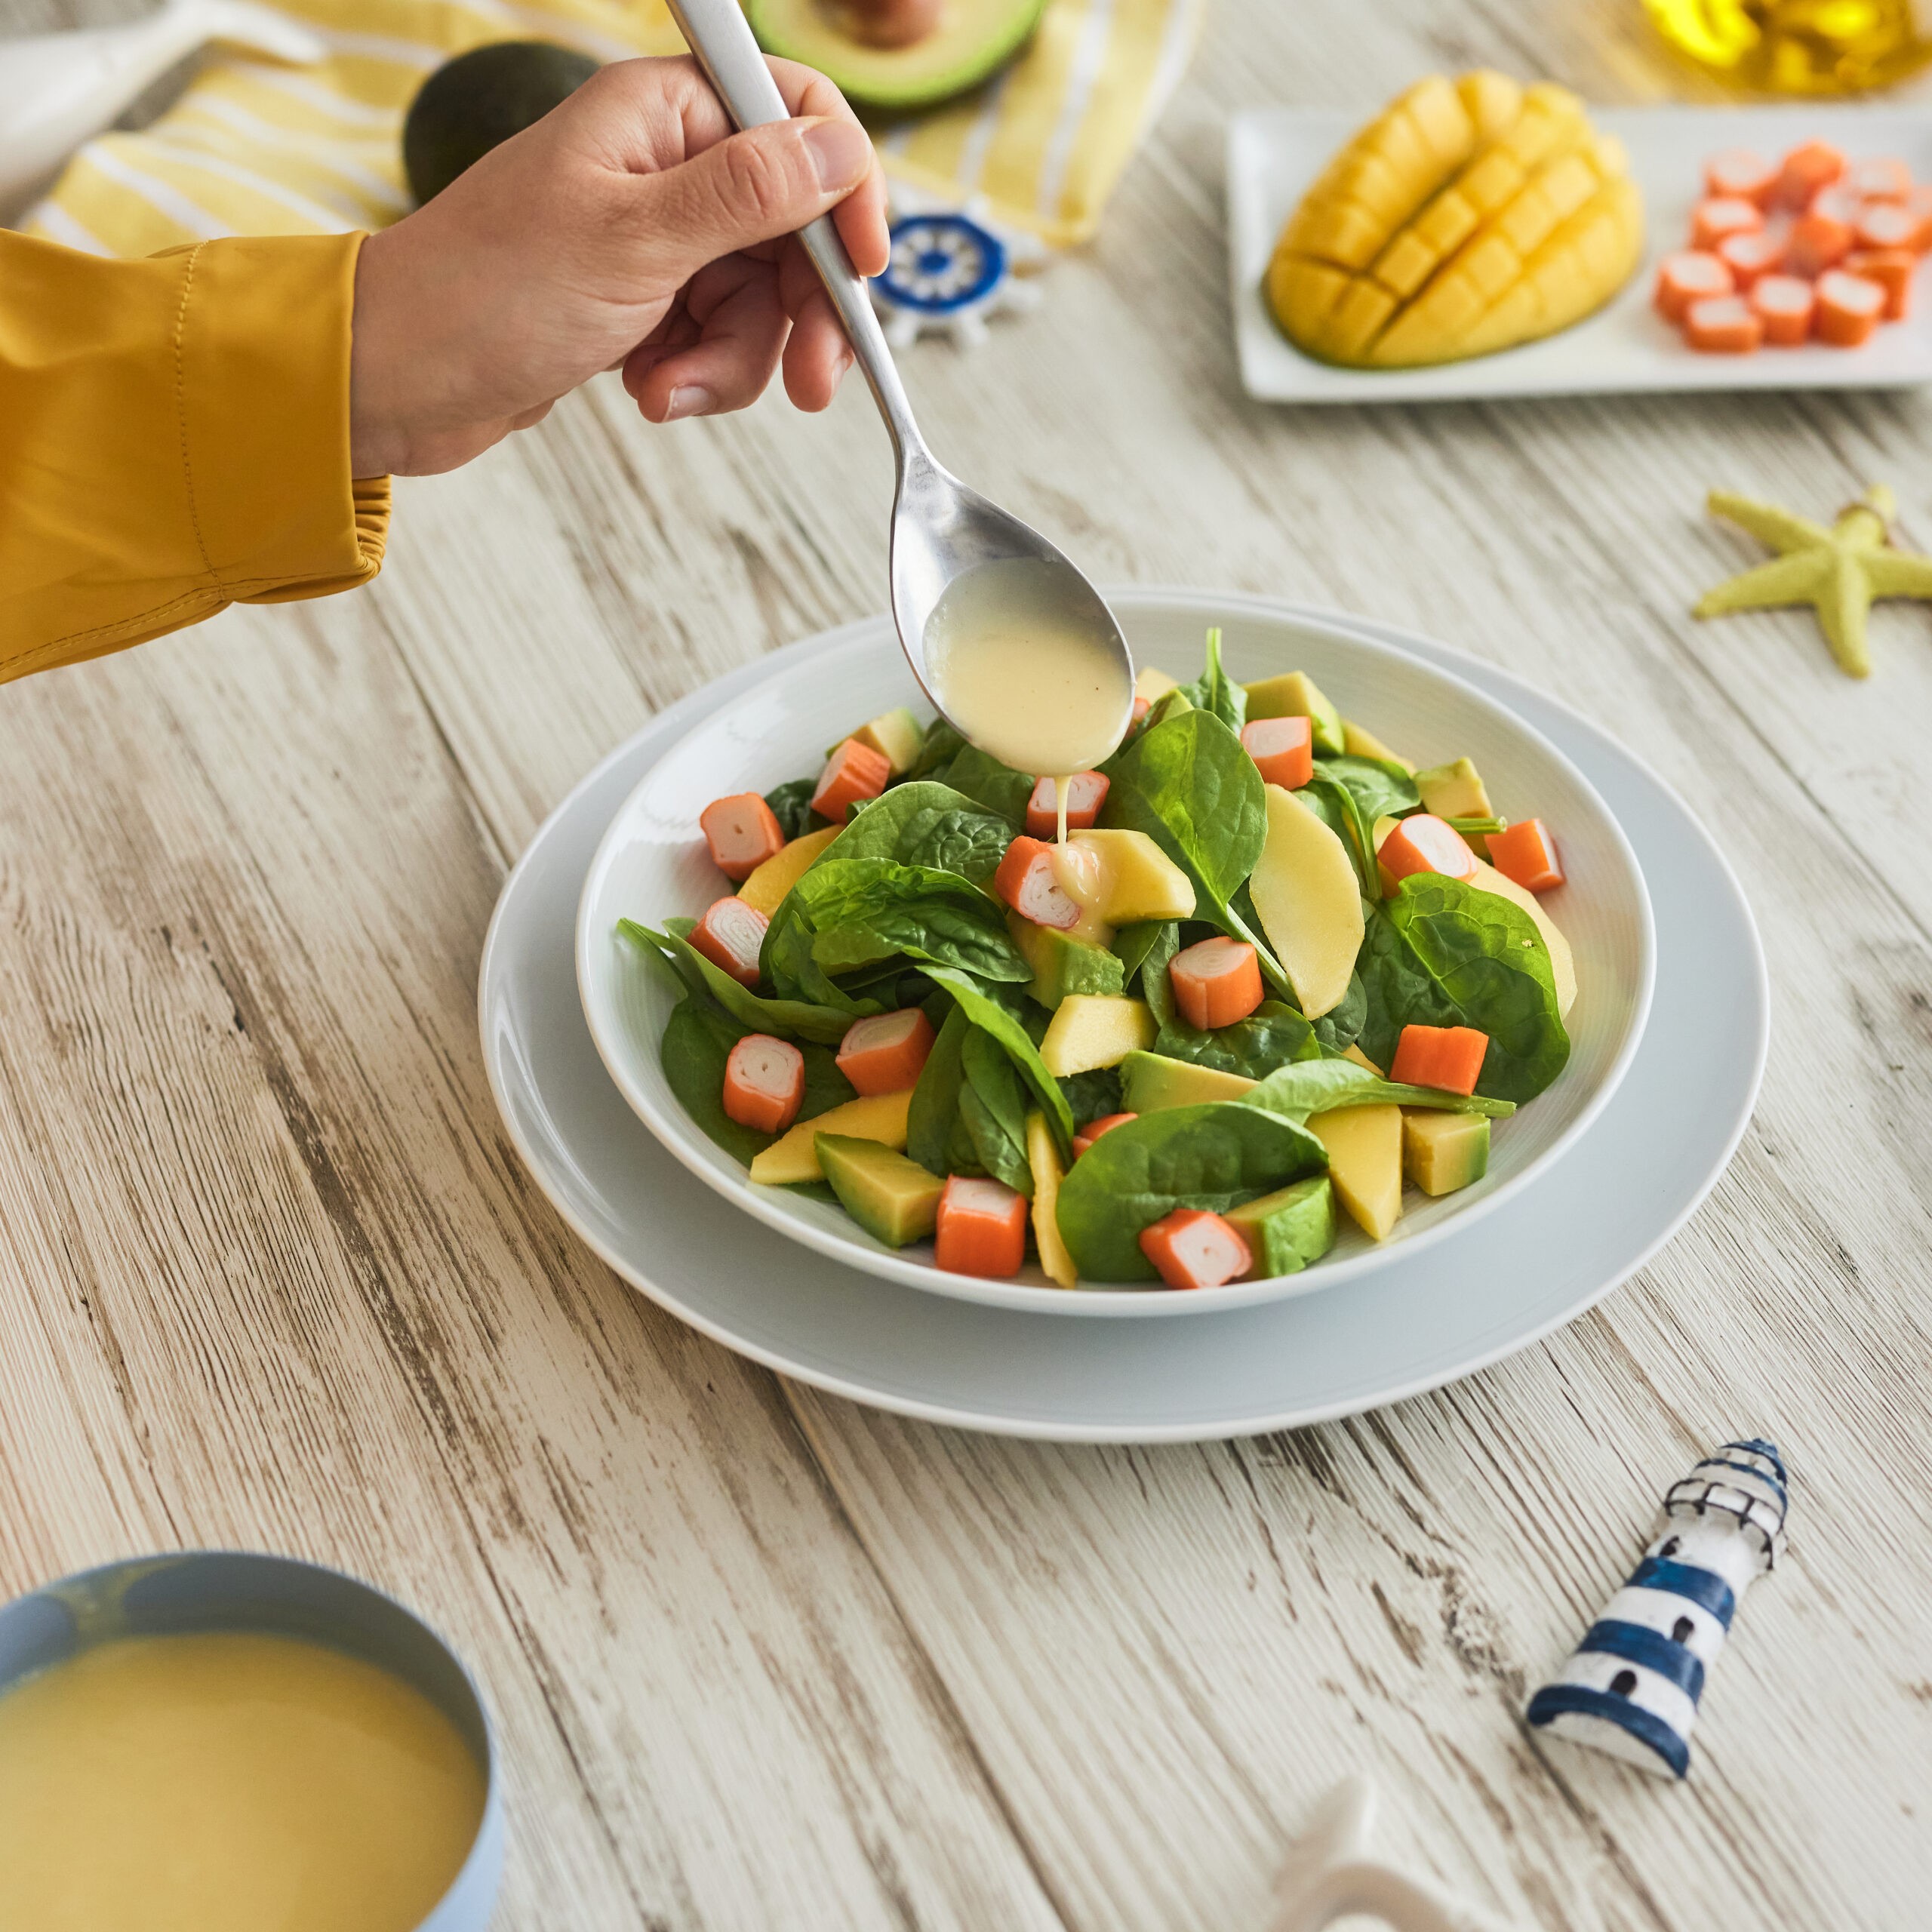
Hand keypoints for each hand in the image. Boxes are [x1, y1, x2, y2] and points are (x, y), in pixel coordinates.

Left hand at [348, 54, 888, 476]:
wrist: (401, 379)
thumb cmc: (487, 294)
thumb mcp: (635, 241)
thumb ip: (748, 193)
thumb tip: (840, 148)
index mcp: (661, 112)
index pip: (798, 117)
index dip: (845, 192)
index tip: (865, 271)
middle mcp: (665, 162)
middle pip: (792, 226)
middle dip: (798, 313)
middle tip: (809, 383)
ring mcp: (656, 234)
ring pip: (759, 297)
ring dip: (732, 359)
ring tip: (669, 388)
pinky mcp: (644, 298)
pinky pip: (716, 335)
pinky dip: (697, 373)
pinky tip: (650, 390)